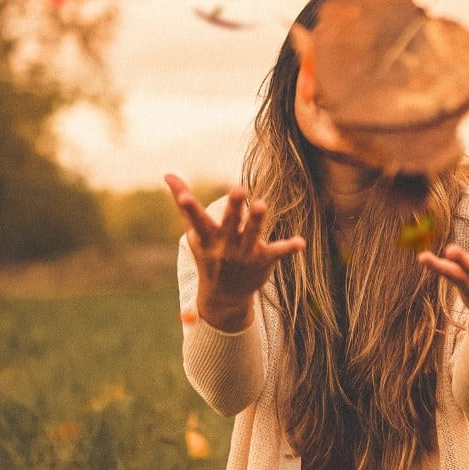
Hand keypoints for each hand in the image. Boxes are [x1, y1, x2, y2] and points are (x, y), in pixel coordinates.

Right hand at [165, 174, 304, 328]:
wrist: (224, 295)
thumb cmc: (208, 255)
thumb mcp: (195, 231)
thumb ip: (183, 202)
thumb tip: (167, 174)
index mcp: (207, 237)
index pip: (196, 220)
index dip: (189, 208)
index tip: (184, 197)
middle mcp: (225, 246)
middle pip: (230, 223)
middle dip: (234, 207)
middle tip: (238, 189)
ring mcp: (244, 254)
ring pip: (252, 234)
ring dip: (256, 220)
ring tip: (261, 204)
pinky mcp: (263, 260)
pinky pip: (277, 252)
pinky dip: (289, 248)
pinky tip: (301, 243)